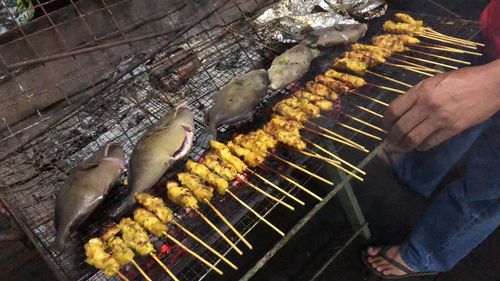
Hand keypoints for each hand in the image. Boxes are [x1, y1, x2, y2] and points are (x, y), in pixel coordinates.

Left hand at [384, 59, 499, 151]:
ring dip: (403, 146)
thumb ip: (417, 95)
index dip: (386, 121)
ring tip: (400, 147)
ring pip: (413, 138)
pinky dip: (421, 147)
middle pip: (401, 127)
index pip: (394, 110)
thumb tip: (402, 111)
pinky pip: (430, 143)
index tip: (386, 125)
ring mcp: (440, 119)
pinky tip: (418, 146)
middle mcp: (428, 105)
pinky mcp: (453, 129)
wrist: (491, 85)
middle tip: (390, 140)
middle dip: (392, 137)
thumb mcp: (434, 81)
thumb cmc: (462, 79)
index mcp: (421, 90)